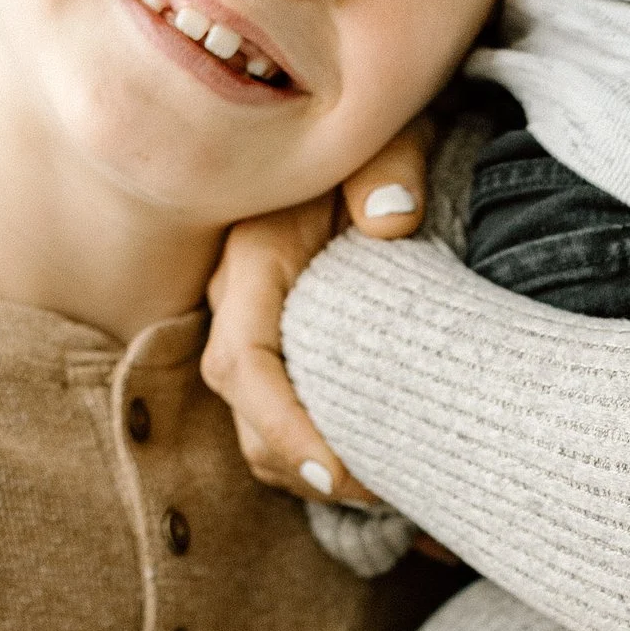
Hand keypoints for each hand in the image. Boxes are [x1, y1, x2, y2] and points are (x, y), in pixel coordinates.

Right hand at [203, 117, 434, 502]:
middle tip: (386, 495)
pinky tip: (383, 470)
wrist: (368, 135)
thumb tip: (390, 219)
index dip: (284, 429)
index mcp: (253, 256)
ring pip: (257, 429)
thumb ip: (390, 169)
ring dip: (313, 472)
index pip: (243, 363)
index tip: (340, 475)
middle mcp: (238, 300)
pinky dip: (320, 455)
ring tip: (390, 491)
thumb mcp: (389, 137)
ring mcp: (252, 328)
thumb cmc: (380, 142)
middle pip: (246, 413)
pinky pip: (280, 419)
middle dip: (305, 468)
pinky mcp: (277, 347)